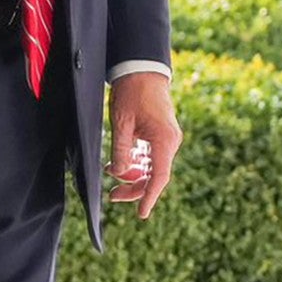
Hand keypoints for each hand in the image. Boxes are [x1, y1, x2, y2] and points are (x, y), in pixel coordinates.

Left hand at [107, 71, 181, 217]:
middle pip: (155, 175)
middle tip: (113, 196)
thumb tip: (120, 174)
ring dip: (134, 174)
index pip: (159, 178)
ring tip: (112, 175)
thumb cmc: (132, 92)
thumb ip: (121, 152)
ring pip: (152, 167)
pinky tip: (120, 163)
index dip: (148, 197)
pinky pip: (151, 156)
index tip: (141, 214)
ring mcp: (167, 137)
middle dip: (135, 188)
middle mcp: (170, 141)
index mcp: (163, 140)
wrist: (142, 68)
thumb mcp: (121, 123)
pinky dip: (137, 162)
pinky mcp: (161, 133)